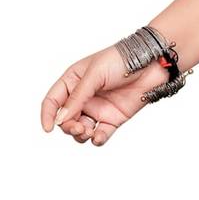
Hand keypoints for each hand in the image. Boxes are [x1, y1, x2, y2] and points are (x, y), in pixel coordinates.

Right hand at [40, 44, 171, 146]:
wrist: (150, 64)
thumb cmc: (120, 60)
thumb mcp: (94, 75)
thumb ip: (77, 98)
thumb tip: (61, 118)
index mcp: (72, 81)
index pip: (53, 101)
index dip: (48, 115)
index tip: (48, 128)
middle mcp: (83, 97)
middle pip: (66, 119)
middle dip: (68, 127)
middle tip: (78, 128)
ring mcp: (98, 108)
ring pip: (81, 129)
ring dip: (81, 134)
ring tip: (88, 131)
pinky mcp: (113, 118)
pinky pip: (101, 133)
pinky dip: (97, 139)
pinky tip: (98, 137)